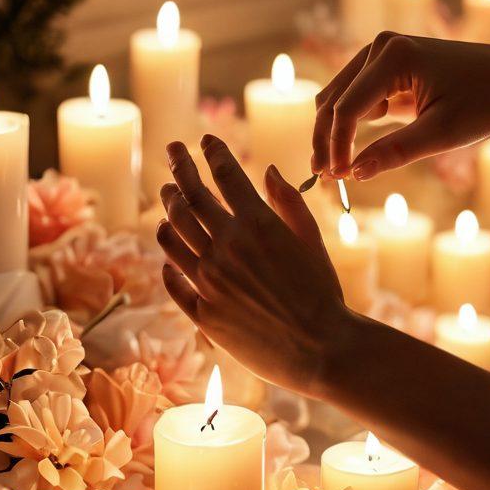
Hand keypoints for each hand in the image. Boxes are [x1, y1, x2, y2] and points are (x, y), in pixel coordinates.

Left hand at [157, 136, 348, 396]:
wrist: (321, 348)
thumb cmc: (323, 293)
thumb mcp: (312, 240)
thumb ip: (289, 203)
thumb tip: (268, 170)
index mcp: (257, 224)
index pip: (225, 175)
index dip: (213, 152)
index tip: (205, 140)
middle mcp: (226, 247)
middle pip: (190, 198)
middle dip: (179, 168)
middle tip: (173, 152)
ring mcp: (209, 280)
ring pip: (172, 235)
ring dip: (167, 211)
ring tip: (166, 197)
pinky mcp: (202, 312)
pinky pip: (173, 280)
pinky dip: (168, 261)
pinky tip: (168, 253)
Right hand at [312, 32, 489, 179]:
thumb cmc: (488, 101)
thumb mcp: (443, 133)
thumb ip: (395, 152)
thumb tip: (353, 174)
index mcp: (394, 56)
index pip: (347, 108)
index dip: (336, 146)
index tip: (336, 180)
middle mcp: (381, 47)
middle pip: (333, 100)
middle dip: (325, 140)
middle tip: (321, 179)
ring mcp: (382, 54)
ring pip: (339, 98)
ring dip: (332, 133)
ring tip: (332, 171)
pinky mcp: (388, 68)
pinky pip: (356, 98)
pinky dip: (349, 125)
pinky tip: (348, 155)